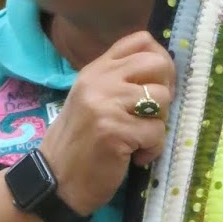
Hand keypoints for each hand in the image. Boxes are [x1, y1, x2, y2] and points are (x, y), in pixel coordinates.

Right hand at [40, 32, 174, 215]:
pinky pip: (156, 132)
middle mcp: (99, 80)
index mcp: (97, 69)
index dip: (161, 61)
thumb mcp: (95, 101)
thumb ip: (121, 82)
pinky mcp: (113, 131)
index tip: (156, 88)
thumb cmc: (81, 144)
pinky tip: (133, 158)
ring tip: (138, 140)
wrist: (56, 181)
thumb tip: (164, 72)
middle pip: (158, 64)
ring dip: (159, 125)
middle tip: (152, 116)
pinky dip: (151, 150)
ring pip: (162, 99)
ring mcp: (105, 104)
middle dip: (166, 92)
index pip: (141, 40)